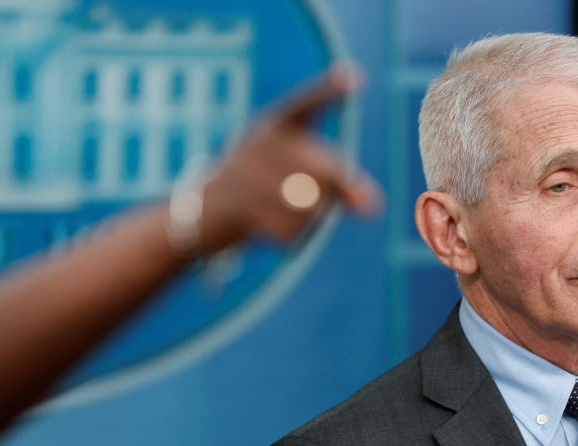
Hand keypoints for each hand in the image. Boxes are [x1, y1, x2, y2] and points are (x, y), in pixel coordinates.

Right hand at [197, 63, 380, 253]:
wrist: (204, 208)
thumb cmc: (263, 180)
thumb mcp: (293, 165)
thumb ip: (338, 178)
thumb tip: (372, 207)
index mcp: (276, 124)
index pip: (307, 102)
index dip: (330, 91)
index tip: (355, 79)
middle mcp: (262, 144)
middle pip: (327, 171)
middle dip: (334, 190)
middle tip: (310, 189)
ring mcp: (251, 179)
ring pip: (315, 206)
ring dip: (311, 214)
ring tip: (282, 204)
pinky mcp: (248, 212)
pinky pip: (296, 230)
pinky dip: (292, 233)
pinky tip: (269, 220)